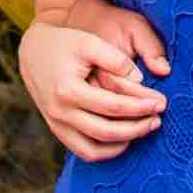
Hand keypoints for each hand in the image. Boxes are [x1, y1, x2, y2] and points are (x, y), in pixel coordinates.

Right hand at [20, 2, 168, 161]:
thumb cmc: (65, 43)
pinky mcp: (57, 130)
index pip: (112, 106)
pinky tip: (124, 139)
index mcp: (68, 90)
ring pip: (93, 151)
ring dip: (122, 145)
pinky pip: (82, 151)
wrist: (33, 51)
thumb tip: (139, 80)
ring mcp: (57, 125)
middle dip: (136, 129)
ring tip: (144, 130)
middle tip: (158, 120)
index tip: (160, 104)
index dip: (139, 107)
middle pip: (105, 132)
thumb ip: (114, 58)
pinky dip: (104, 151)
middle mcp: (61, 112)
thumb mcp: (89, 41)